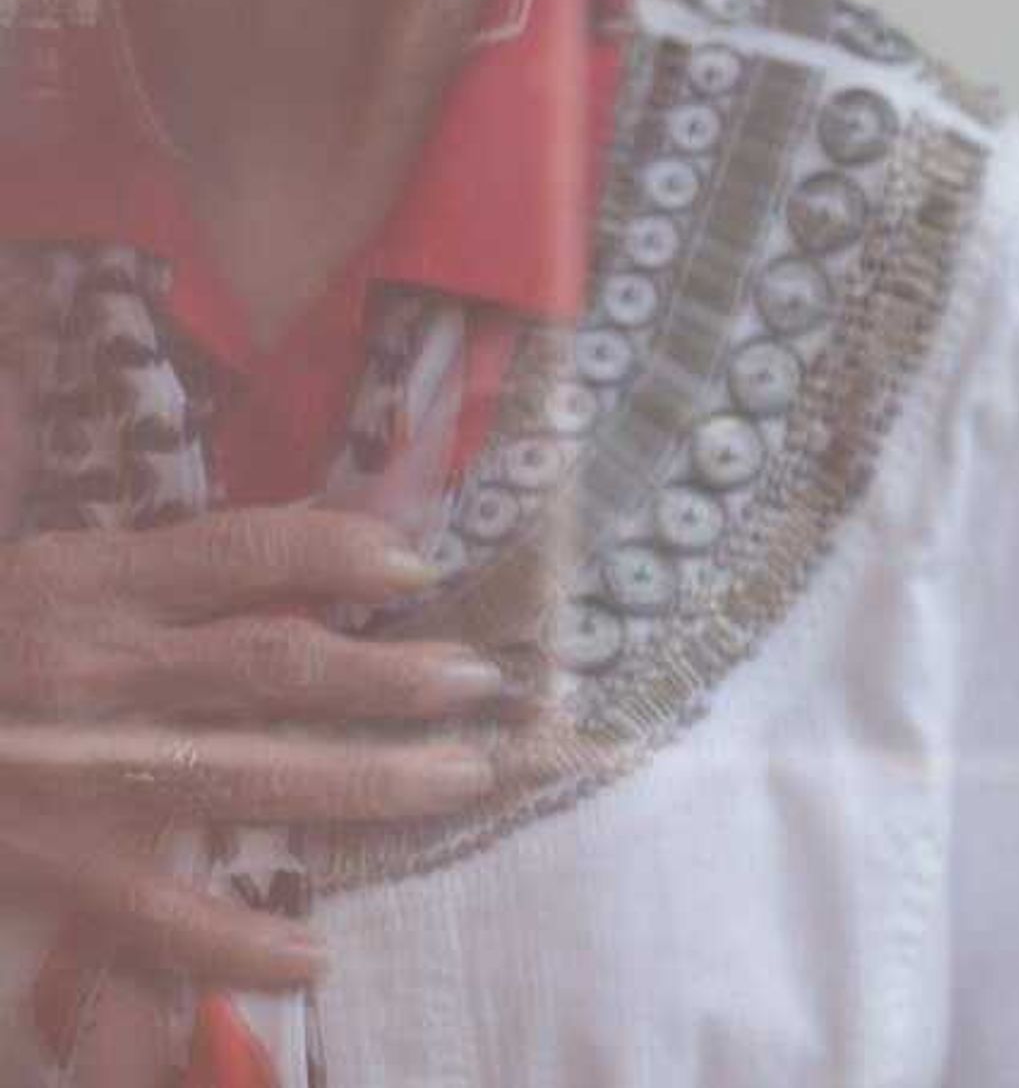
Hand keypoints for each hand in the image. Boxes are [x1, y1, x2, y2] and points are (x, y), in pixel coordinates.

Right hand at [0, 510, 517, 988]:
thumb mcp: (46, 579)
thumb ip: (156, 577)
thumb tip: (301, 569)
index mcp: (89, 587)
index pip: (240, 551)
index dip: (337, 550)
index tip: (417, 563)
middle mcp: (96, 673)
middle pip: (277, 664)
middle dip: (393, 673)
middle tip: (485, 682)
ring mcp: (78, 777)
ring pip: (250, 774)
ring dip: (368, 780)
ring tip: (459, 778)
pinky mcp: (50, 868)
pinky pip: (159, 914)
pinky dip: (237, 941)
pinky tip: (312, 955)